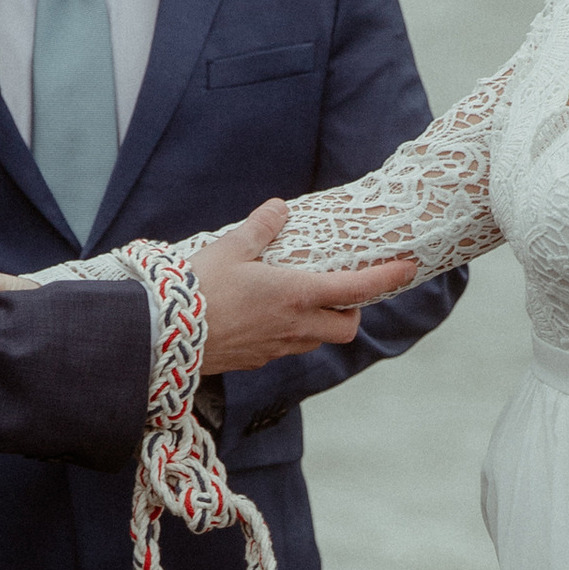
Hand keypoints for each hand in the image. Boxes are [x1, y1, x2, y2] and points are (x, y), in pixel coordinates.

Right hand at [186, 202, 419, 374]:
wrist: (161, 335)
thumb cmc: (198, 289)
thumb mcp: (230, 248)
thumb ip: (260, 228)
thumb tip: (279, 208)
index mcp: (295, 294)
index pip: (357, 289)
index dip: (386, 279)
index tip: (407, 268)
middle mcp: (294, 325)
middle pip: (346, 328)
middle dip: (352, 312)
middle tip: (342, 291)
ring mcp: (276, 348)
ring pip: (316, 340)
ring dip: (320, 324)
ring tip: (300, 301)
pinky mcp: (256, 360)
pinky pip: (286, 348)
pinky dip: (289, 333)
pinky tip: (265, 317)